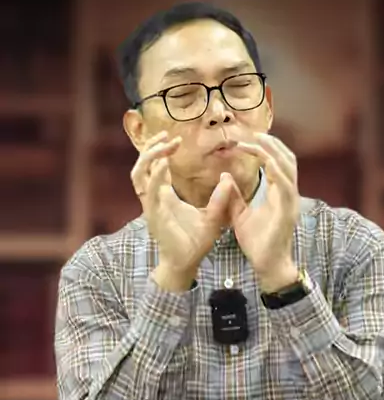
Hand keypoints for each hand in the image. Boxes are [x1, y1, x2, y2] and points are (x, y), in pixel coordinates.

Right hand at [131, 132, 232, 285]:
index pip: (155, 167)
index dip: (161, 151)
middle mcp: (153, 198)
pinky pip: (149, 191)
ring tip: (164, 144)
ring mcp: (150, 206)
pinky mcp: (153, 215)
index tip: (177, 140)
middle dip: (151, 148)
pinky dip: (155, 175)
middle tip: (166, 135)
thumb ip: (220, 197)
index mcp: (163, 196)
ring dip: (150, 157)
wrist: (187, 264)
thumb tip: (227, 177)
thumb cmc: (196, 241)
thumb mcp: (213, 215)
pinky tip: (166, 163)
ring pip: (138, 174)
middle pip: (141, 166)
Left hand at [226, 133, 299, 291]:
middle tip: (254, 132)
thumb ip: (234, 196)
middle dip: (272, 143)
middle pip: (286, 159)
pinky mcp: (288, 211)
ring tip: (259, 139)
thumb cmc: (257, 242)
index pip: (275, 163)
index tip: (244, 141)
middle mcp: (288, 193)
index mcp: (278, 193)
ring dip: (274, 151)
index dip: (262, 149)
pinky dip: (278, 171)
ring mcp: (290, 201)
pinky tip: (267, 161)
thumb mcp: (240, 215)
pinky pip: (286, 186)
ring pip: (289, 167)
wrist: (267, 265)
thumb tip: (225, 177)